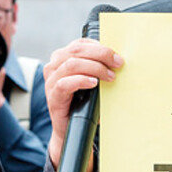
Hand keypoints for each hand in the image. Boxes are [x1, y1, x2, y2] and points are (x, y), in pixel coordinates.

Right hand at [43, 38, 122, 168]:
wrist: (72, 128)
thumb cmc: (84, 101)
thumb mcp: (93, 79)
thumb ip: (100, 66)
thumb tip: (119, 59)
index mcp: (64, 57)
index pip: (81, 43)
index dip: (100, 47)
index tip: (116, 56)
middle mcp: (54, 66)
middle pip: (77, 51)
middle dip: (101, 55)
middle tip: (118, 64)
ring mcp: (51, 81)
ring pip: (72, 64)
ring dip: (95, 68)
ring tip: (110, 77)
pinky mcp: (52, 97)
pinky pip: (64, 84)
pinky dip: (81, 81)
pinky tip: (94, 84)